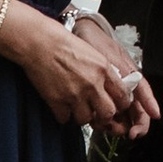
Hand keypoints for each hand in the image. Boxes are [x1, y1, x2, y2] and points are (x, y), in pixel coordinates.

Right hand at [13, 11, 148, 132]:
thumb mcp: (92, 53)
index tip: (116, 106)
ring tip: (77, 108)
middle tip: (98, 113)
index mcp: (103, 69)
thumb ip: (104, 71)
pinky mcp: (57, 101)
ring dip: (82, 116)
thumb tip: (111, 87)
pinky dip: (63, 115)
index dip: (121, 104)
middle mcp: (92, 83)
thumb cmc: (63, 42)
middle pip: (108, 113)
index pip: (123, 96)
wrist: (40, 42)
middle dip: (104, 116)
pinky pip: (65, 119)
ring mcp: (74, 94)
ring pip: (86, 119)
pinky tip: (62, 107)